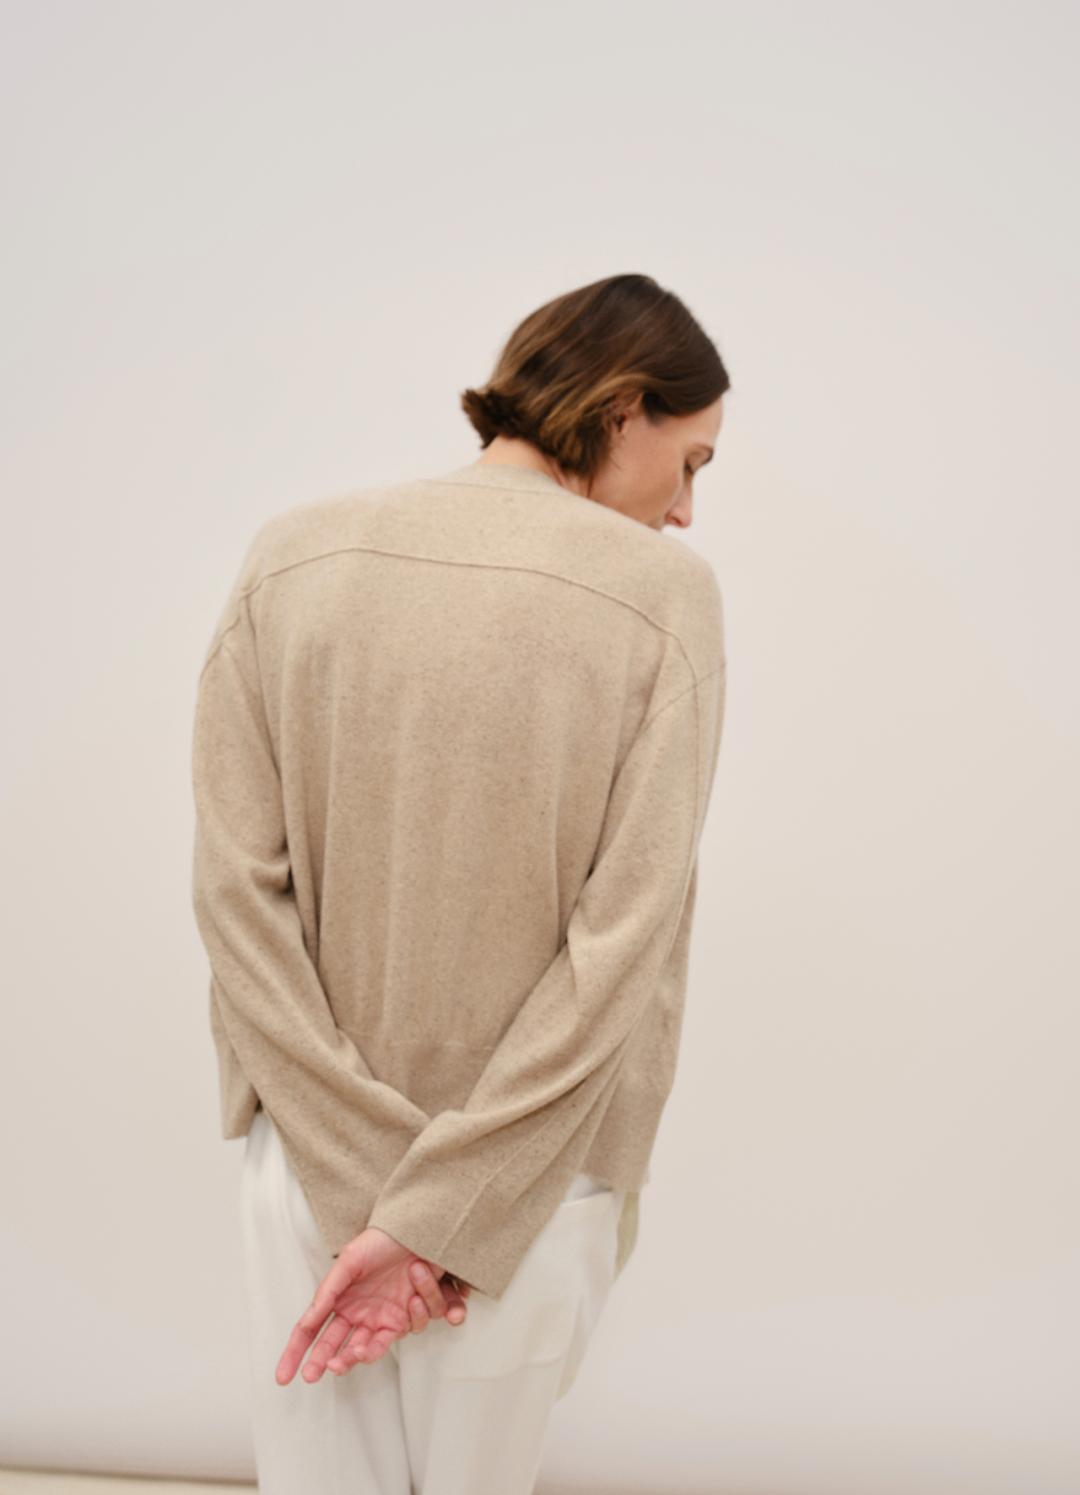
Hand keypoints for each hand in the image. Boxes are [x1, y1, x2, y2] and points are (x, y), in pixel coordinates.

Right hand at [275, 1227, 469, 1382]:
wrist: (412, 1233)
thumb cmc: (378, 1243)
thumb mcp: (348, 1262)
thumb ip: (328, 1291)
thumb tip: (307, 1321)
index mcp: (337, 1301)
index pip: (310, 1332)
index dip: (295, 1354)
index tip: (283, 1376)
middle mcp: (355, 1315)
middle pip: (332, 1347)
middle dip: (320, 1363)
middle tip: (312, 1374)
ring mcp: (377, 1320)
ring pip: (362, 1351)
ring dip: (353, 1358)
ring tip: (352, 1353)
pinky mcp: (401, 1320)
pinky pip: (393, 1338)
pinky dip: (389, 1336)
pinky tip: (399, 1313)